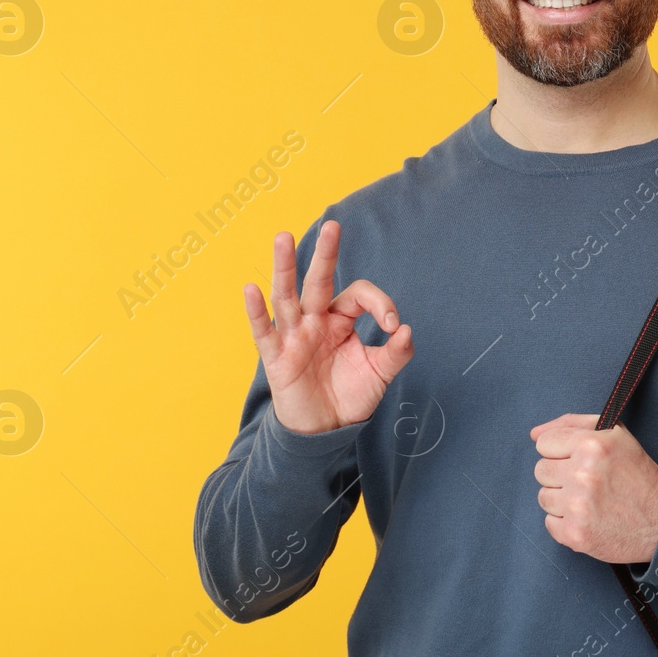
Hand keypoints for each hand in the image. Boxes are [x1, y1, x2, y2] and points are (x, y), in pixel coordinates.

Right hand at [244, 219, 414, 434]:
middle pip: (318, 282)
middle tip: (333, 225)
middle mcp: (315, 321)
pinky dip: (256, 311)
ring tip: (282, 237)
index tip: (393, 325)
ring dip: (284, 267)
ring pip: (287, 297)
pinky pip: (264, 331)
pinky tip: (251, 289)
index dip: (380, 303)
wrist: (326, 431)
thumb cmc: (350, 395)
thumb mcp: (380, 373)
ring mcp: (294, 337)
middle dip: (325, 254)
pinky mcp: (277, 358)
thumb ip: (396, 352)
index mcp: (341, 320)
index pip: (358, 295)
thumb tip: (407, 330)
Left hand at [531, 413, 657, 563]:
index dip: (561, 451)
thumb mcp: (614, 435)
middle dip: (561, 475)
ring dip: (562, 500)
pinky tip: (588, 518)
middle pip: (541, 470)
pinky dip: (566, 523)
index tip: (577, 460)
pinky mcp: (575, 534)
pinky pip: (549, 523)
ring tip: (589, 501)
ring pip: (543, 497)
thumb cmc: (637, 474)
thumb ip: (572, 425)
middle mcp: (582, 474)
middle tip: (587, 482)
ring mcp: (577, 506)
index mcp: (591, 445)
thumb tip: (534, 433)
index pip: (544, 442)